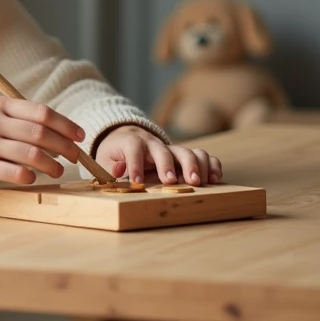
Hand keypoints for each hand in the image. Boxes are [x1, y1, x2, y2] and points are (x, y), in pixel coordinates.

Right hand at [0, 97, 84, 186]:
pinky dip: (29, 177)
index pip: (41, 112)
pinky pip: (15, 172)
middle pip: (40, 133)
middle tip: (75, 156)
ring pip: (31, 154)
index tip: (79, 135)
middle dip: (64, 146)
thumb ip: (18, 118)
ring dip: (51, 165)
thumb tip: (57, 131)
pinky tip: (32, 178)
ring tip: (58, 170)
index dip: (65, 124)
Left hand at [94, 125, 222, 185]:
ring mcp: (172, 149)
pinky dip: (211, 165)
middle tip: (172, 182)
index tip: (137, 182)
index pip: (134, 148)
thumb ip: (110, 166)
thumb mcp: (105, 159)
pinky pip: (203, 155)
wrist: (128, 137)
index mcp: (133, 143)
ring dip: (195, 165)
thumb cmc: (116, 153)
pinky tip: (214, 178)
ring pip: (187, 151)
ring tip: (198, 183)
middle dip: (169, 166)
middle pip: (165, 150)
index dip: (135, 164)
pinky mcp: (184, 155)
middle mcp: (155, 144)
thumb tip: (119, 169)